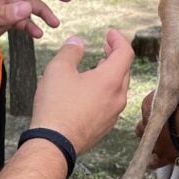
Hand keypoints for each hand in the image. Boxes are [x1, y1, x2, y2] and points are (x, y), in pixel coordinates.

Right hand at [29, 29, 133, 154]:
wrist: (53, 145)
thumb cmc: (56, 106)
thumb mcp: (59, 69)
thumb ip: (71, 51)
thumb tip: (77, 42)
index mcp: (111, 80)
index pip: (126, 53)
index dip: (119, 39)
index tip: (110, 33)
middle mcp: (118, 97)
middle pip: (125, 70)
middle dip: (116, 55)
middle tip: (106, 46)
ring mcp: (113, 115)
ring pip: (119, 88)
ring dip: (111, 74)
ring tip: (98, 66)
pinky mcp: (105, 128)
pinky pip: (111, 104)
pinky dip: (105, 91)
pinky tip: (90, 91)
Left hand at [134, 77, 178, 166]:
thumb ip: (175, 74)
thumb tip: (177, 58)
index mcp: (149, 104)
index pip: (147, 107)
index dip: (154, 109)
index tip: (163, 109)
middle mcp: (147, 123)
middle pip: (141, 126)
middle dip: (149, 126)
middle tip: (160, 125)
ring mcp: (153, 141)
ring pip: (145, 143)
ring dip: (151, 142)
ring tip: (159, 142)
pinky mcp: (163, 156)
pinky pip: (154, 162)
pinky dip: (155, 160)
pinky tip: (158, 159)